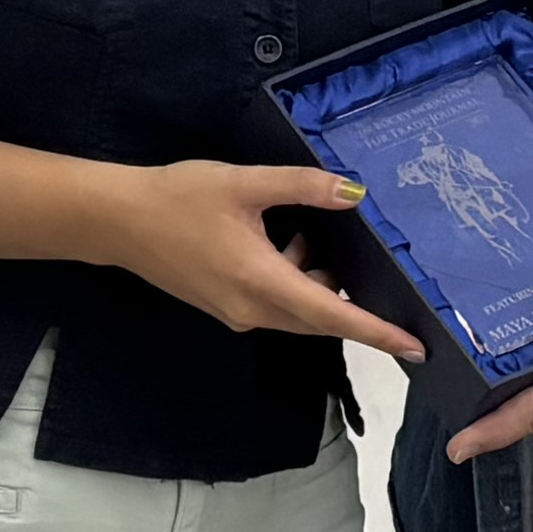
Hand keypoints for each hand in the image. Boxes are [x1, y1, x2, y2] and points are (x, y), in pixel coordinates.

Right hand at [101, 160, 422, 360]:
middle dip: (353, 305)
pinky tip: (284, 241)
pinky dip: (294, 280)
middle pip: (320, 319)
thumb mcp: (244, 183)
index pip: (332, 314)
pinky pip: (277, 305)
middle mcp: (252, 309)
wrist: (117, 221)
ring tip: (309, 234)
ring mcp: (237, 313)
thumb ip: (302, 187)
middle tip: (386, 284)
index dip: (377, 330)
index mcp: (261, 281)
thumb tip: (353, 193)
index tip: (415, 347)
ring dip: (317, 283)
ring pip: (299, 312)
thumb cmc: (178, 198)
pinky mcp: (226, 307)